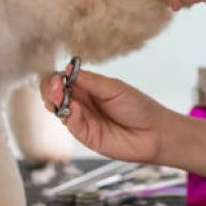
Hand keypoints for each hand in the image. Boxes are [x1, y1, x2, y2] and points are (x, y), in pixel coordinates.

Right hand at [39, 68, 169, 163]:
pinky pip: (73, 126)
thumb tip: (68, 69)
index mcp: (87, 87)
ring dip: (56, 102)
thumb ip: (92, 81)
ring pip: (59, 111)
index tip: (59, 77)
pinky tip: (75, 109)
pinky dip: (71, 117)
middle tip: (56, 87)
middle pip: (54, 95)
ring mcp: (83, 120)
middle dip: (50, 89)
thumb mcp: (115, 88)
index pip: (62, 80)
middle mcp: (81, 103)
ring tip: (61, 96)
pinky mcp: (88, 136)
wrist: (155, 131)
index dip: (56, 78)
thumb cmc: (138, 107)